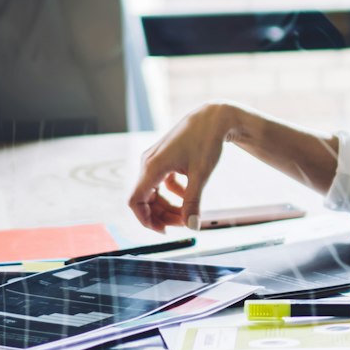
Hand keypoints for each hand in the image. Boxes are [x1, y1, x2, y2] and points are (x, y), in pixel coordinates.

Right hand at [128, 103, 237, 229]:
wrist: (214, 117)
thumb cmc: (206, 141)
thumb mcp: (201, 175)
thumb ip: (193, 202)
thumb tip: (191, 227)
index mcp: (152, 167)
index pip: (135, 200)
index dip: (146, 220)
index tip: (164, 231)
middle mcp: (148, 163)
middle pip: (145, 199)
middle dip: (162, 214)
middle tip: (185, 224)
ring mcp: (155, 160)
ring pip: (154, 191)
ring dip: (169, 205)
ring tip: (188, 213)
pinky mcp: (164, 158)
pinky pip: (162, 182)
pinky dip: (174, 192)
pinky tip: (190, 193)